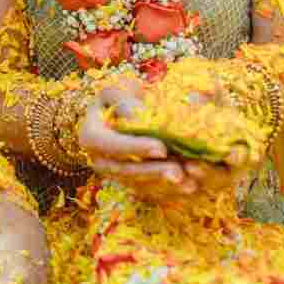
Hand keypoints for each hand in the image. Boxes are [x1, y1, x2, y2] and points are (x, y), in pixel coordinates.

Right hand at [79, 79, 248, 203]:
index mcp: (91, 136)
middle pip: (126, 171)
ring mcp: (116, 176)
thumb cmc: (122, 98)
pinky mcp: (133, 185)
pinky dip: (172, 190)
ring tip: (192, 181)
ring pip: (141, 186)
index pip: (110, 145)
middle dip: (155, 172)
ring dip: (167, 185)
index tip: (161, 148)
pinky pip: (150, 192)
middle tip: (179, 172)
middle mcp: (100, 161)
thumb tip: (137, 117)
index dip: (135, 148)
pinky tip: (192, 186)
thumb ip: (125, 99)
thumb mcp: (118, 91)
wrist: (125, 114)